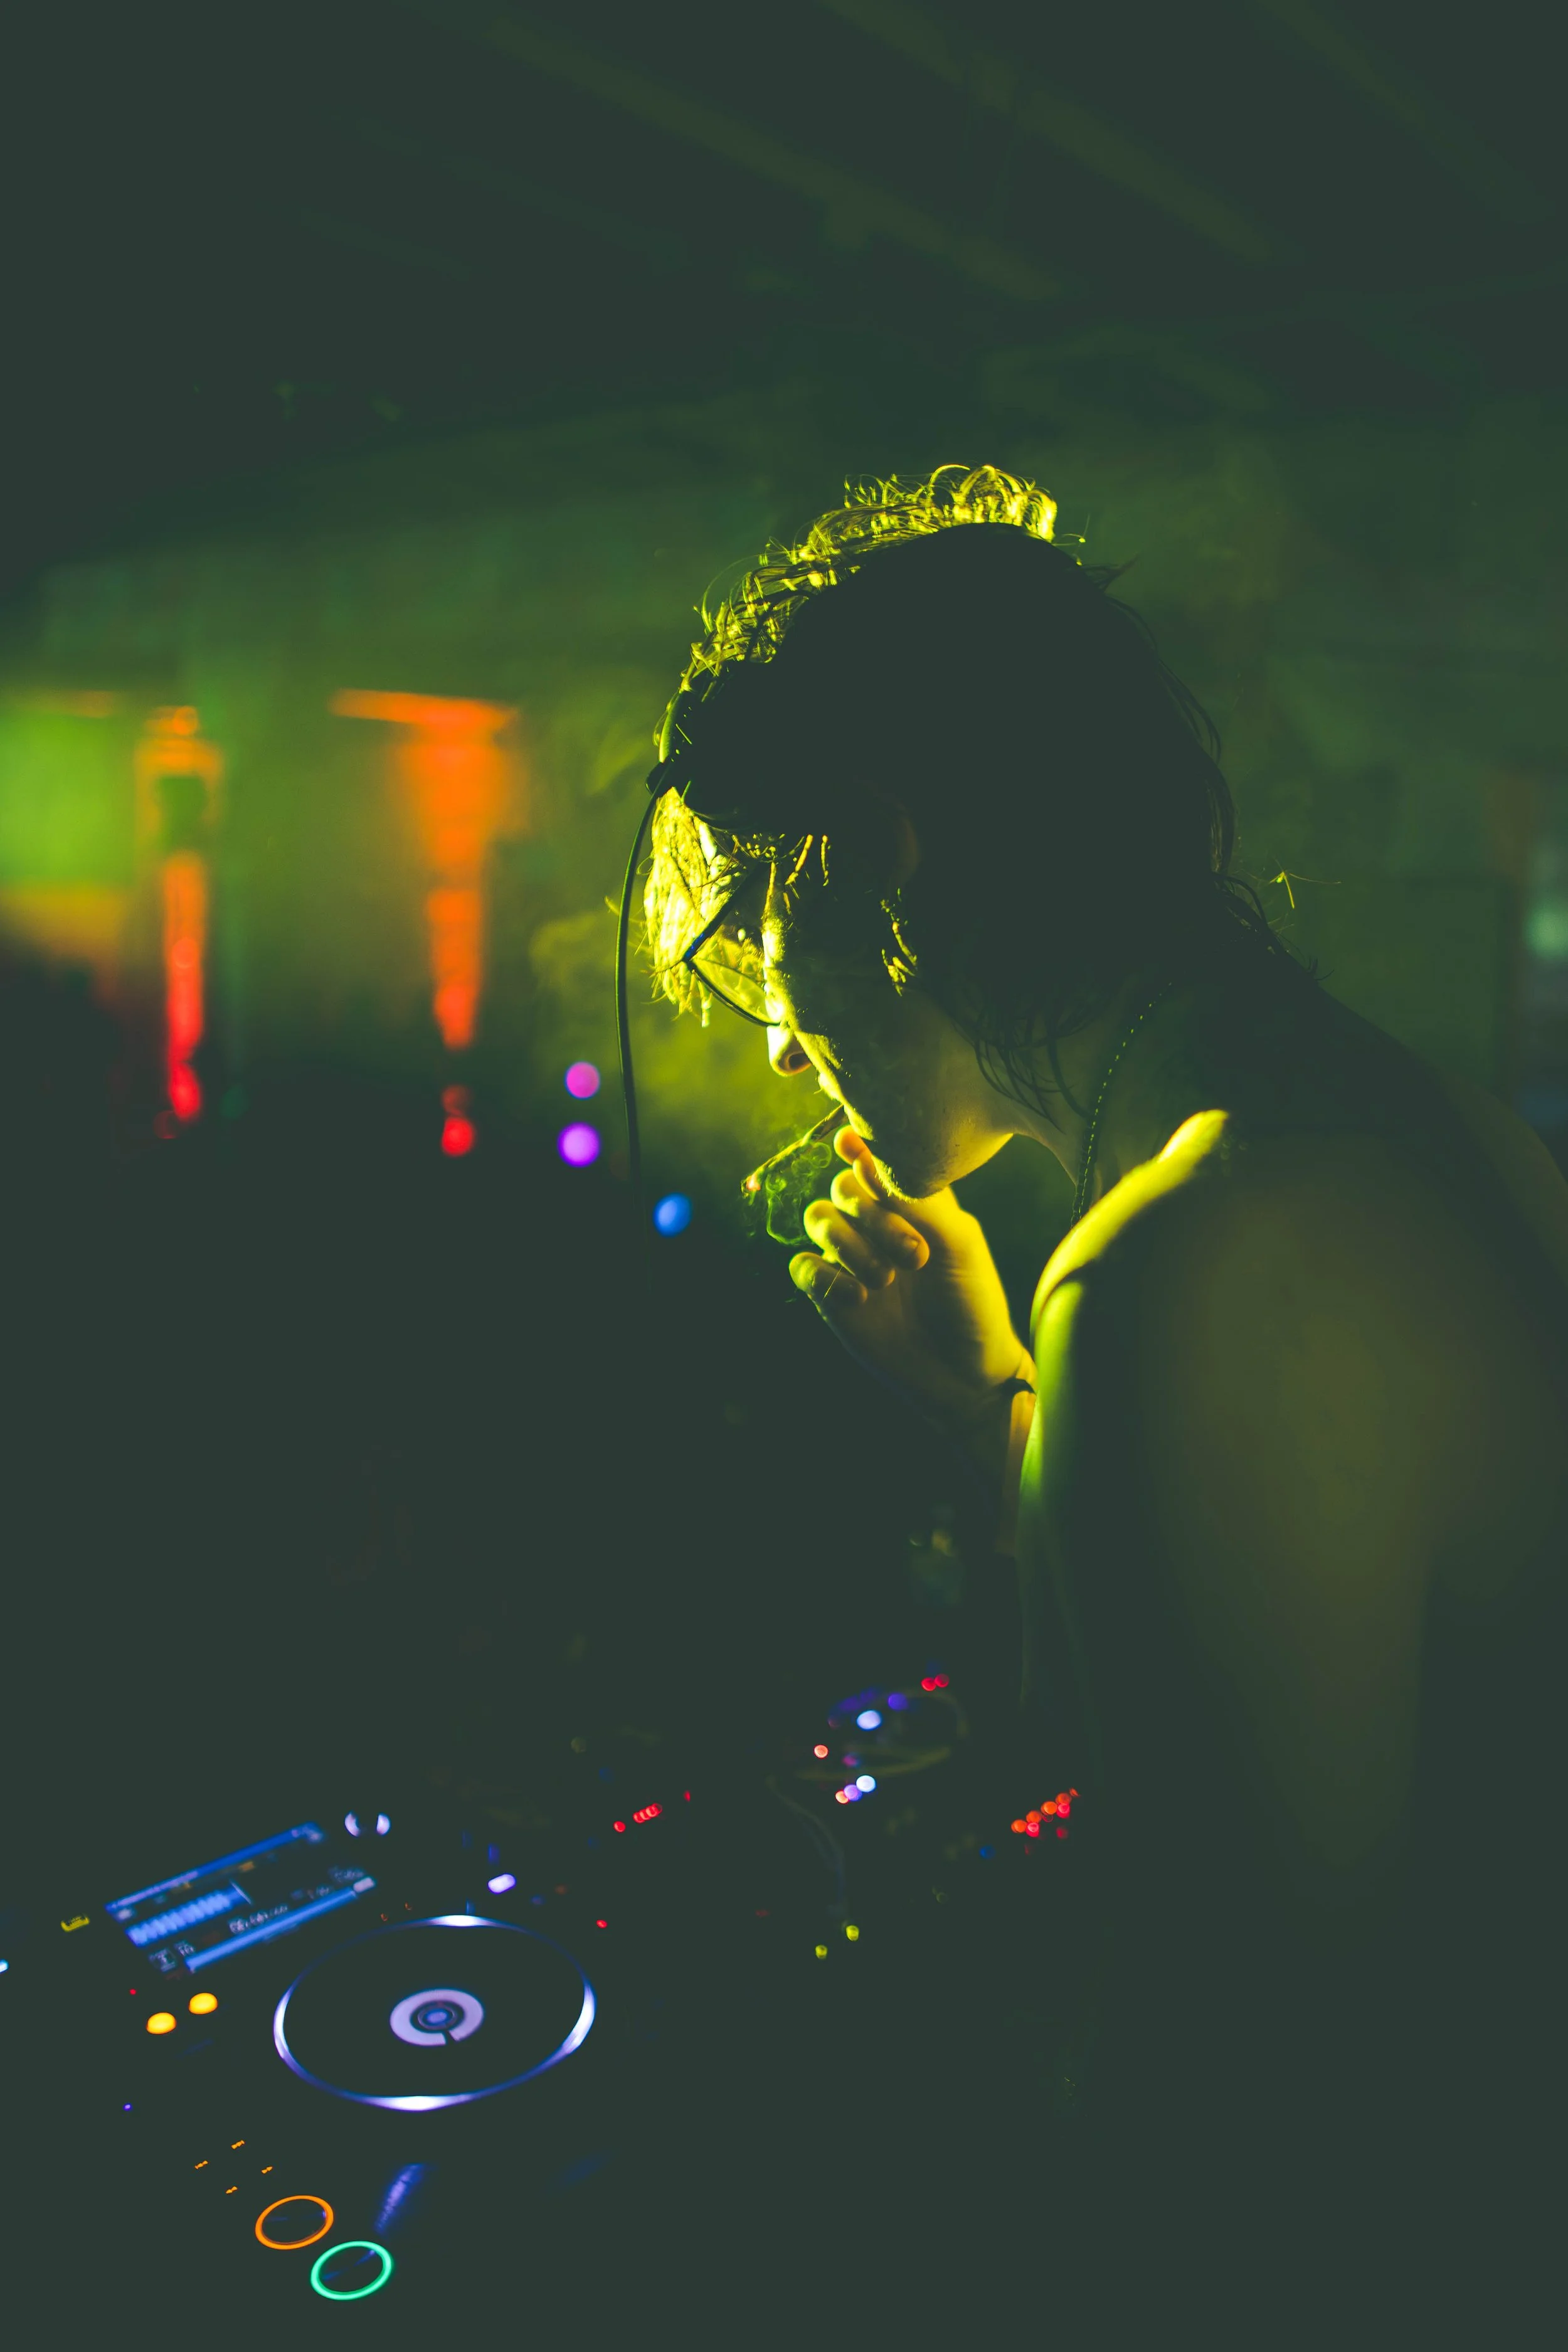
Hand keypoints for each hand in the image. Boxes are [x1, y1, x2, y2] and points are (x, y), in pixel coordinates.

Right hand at [790, 1128, 1031, 1440]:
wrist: (965, 1373)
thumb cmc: (972, 1302)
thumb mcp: (959, 1243)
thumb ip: (917, 1200)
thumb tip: (864, 1158)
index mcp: (912, 1202)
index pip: (874, 1160)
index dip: (858, 1148)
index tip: (849, 1142)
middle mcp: (878, 1223)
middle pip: (842, 1186)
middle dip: (870, 1214)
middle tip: (913, 1255)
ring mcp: (851, 1257)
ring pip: (818, 1218)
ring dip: (849, 1244)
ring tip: (887, 1281)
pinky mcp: (830, 1295)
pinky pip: (802, 1266)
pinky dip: (824, 1277)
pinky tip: (858, 1299)